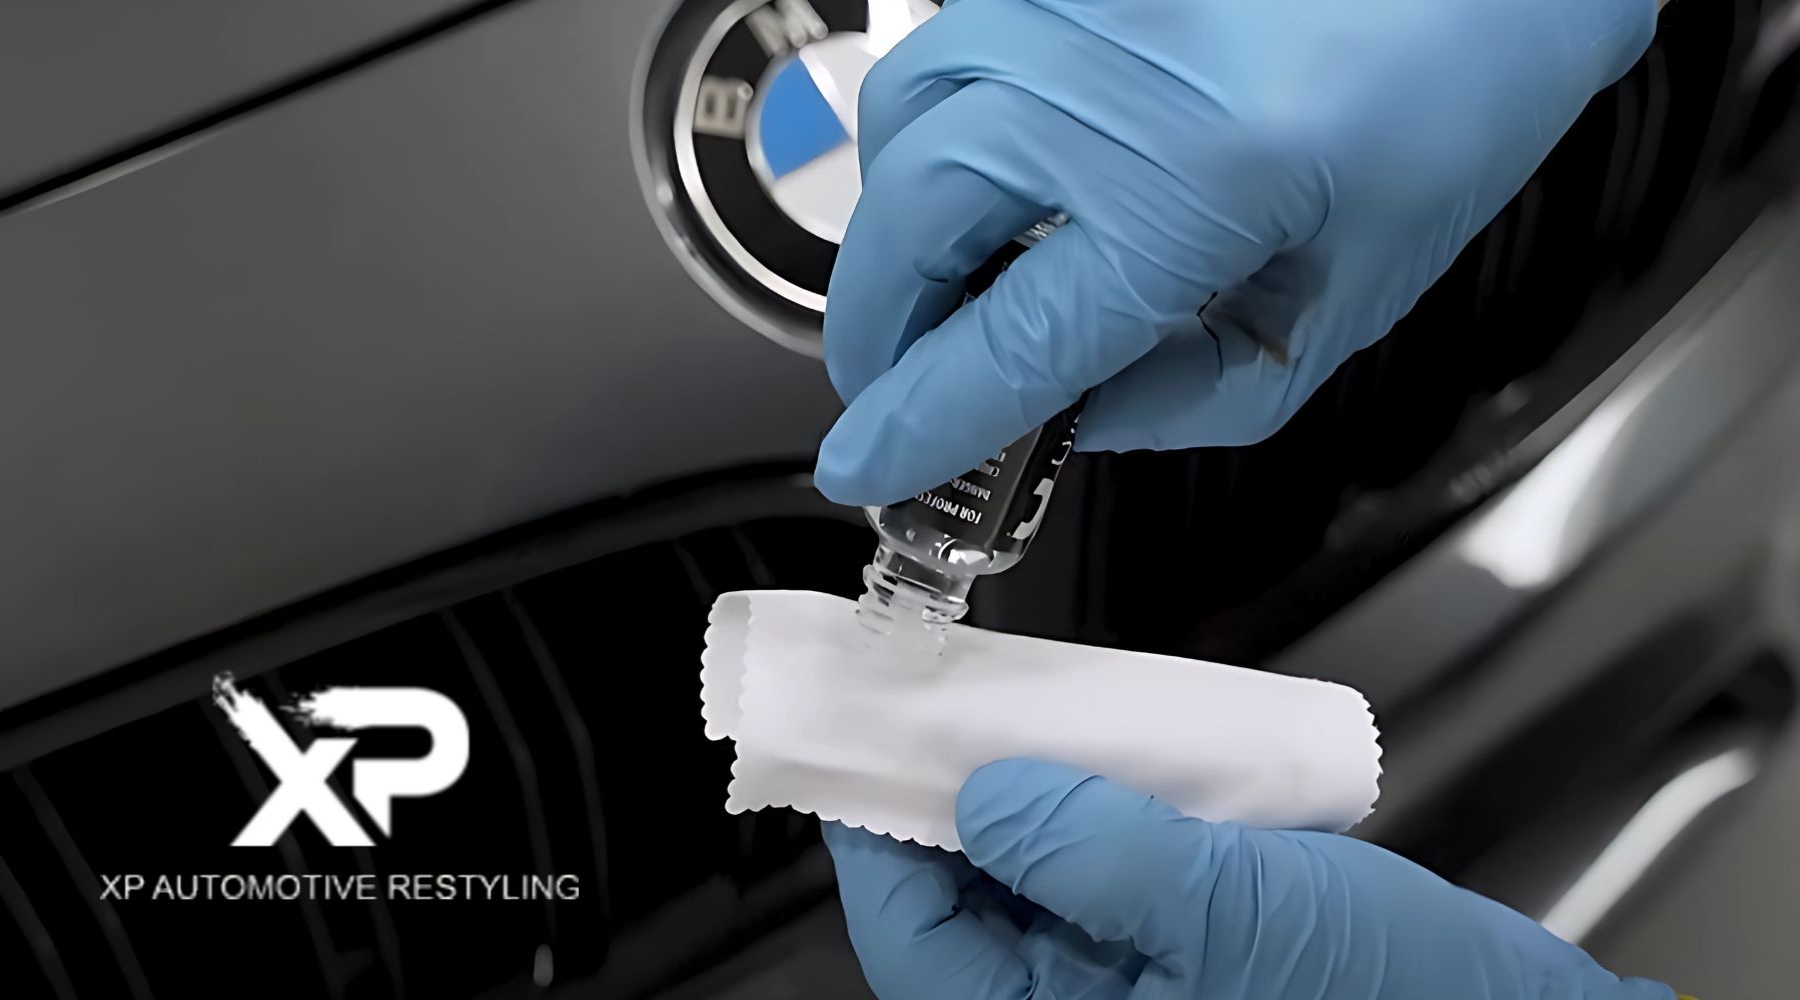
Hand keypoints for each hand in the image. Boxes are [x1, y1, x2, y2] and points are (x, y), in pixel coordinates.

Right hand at [815, 0, 1657, 504]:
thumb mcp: (1339, 306)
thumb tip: (1065, 418)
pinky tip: (984, 177)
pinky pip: (948, 48)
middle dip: (877, 331)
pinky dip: (937, 133)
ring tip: (934, 283)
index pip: (1007, 342)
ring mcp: (1071, 1)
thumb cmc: (1449, 107)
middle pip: (910, 224)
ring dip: (893, 225)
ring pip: (902, 121)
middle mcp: (1107, 80)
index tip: (866, 466)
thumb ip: (1190, 396)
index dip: (919, 422)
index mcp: (1196, 189)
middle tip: (895, 384)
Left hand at [824, 758, 1674, 999]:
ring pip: (1029, 888)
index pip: (911, 937)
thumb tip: (986, 790)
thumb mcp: (1228, 911)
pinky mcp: (1175, 961)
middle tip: (953, 703)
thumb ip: (1093, 849)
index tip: (869, 735)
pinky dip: (1095, 816)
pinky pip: (1100, 884)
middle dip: (956, 801)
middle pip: (962, 906)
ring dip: (1026, 801)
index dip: (878, 828)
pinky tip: (1109, 758)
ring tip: (1028, 716)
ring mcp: (1124, 995)